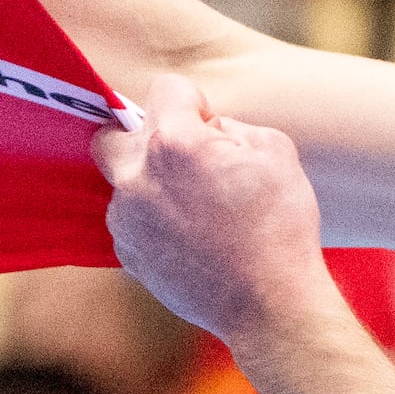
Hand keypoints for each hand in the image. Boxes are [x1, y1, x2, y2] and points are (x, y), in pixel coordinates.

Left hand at [91, 72, 344, 352]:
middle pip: (114, 133)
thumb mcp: (275, 150)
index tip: (211, 127)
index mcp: (173, 143)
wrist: (269, 305)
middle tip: (185, 158)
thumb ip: (230, 125)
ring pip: (122, 180)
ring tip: (197, 207)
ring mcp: (126, 219)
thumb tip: (207, 128)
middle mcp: (136, 178)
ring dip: (150, 181)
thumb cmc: (280, 226)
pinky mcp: (127, 253)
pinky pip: (130, 219)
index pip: (164, 88)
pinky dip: (152, 219)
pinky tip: (191, 236)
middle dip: (145, 135)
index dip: (193, 101)